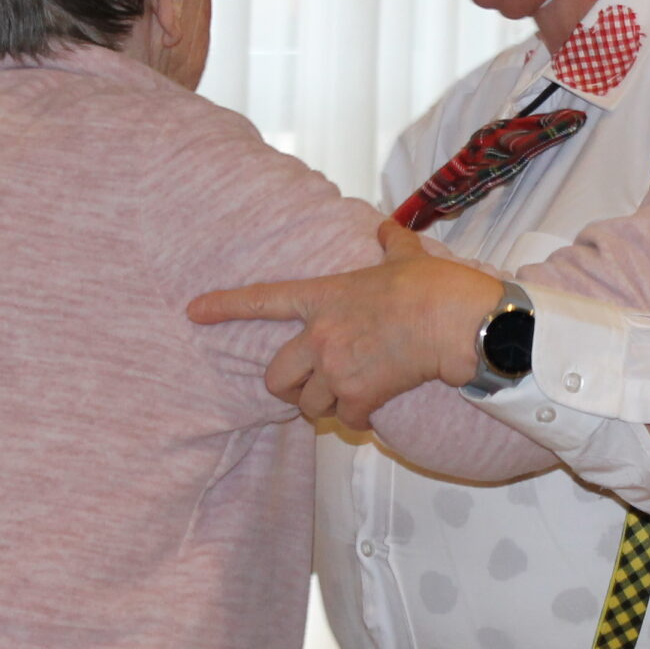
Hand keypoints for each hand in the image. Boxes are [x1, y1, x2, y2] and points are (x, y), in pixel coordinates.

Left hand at [186, 220, 502, 428]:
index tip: (194, 312)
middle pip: (275, 378)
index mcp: (323, 297)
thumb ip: (390, 242)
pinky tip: (375, 412)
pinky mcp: (360, 396)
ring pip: (308, 406)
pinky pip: (347, 421)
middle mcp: (320, 336)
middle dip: (289, 389)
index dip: (224, 306)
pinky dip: (360, 421)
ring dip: (326, 409)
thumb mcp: (406, 256)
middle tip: (308, 390)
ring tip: (349, 400)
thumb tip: (387, 227)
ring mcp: (336, 368)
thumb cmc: (434, 286)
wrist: (456, 321)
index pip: (262, 300)